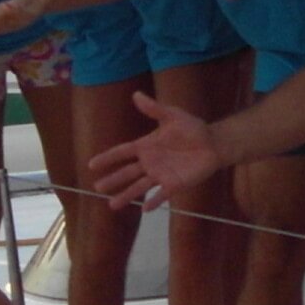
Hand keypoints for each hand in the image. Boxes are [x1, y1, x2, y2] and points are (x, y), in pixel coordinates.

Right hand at [87, 90, 219, 209]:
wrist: (213, 143)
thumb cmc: (192, 128)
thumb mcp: (172, 115)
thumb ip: (154, 109)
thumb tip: (136, 94)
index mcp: (146, 146)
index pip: (122, 153)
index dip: (108, 158)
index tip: (92, 165)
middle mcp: (150, 162)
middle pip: (127, 173)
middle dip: (113, 180)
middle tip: (97, 188)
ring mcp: (161, 175)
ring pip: (139, 187)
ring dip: (126, 195)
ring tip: (112, 205)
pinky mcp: (174, 185)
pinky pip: (162, 195)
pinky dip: (154, 202)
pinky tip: (144, 209)